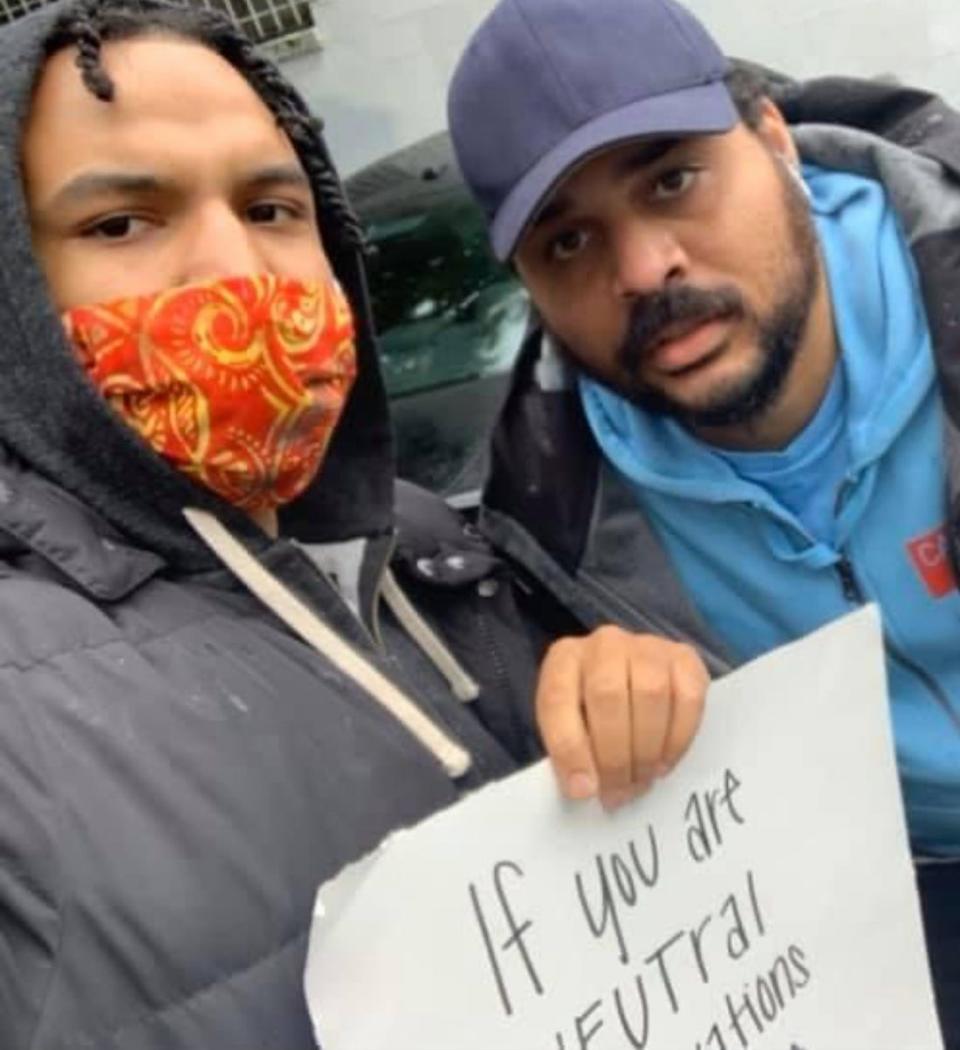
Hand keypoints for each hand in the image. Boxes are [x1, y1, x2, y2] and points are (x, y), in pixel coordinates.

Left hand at [536, 626, 708, 809]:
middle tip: (617, 794)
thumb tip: (585, 789)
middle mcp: (604, 643)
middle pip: (608, 694)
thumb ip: (568, 753)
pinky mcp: (684, 658)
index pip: (557, 698)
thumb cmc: (592, 711)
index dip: (569, 749)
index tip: (583, 791)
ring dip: (646, 750)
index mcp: (564, 659)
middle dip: (614, 756)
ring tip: (640, 781)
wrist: (632, 681)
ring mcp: (647, 646)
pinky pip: (688, 698)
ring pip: (651, 694)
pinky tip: (664, 763)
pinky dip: (677, 739)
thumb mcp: (567, 726)